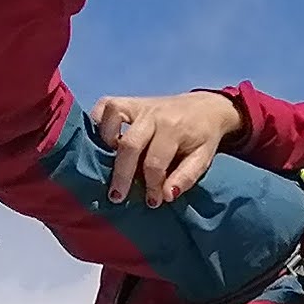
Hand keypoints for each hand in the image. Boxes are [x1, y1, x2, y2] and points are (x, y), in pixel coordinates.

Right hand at [87, 90, 241, 205]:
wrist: (206, 107)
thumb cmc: (202, 137)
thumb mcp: (203, 159)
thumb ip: (186, 177)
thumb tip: (166, 196)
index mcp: (174, 128)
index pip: (155, 162)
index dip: (152, 185)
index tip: (153, 201)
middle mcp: (154, 114)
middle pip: (130, 144)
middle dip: (122, 175)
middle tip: (117, 197)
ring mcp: (139, 105)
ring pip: (112, 117)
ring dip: (105, 143)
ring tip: (107, 164)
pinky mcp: (129, 101)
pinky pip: (105, 105)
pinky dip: (98, 122)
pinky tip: (102, 142)